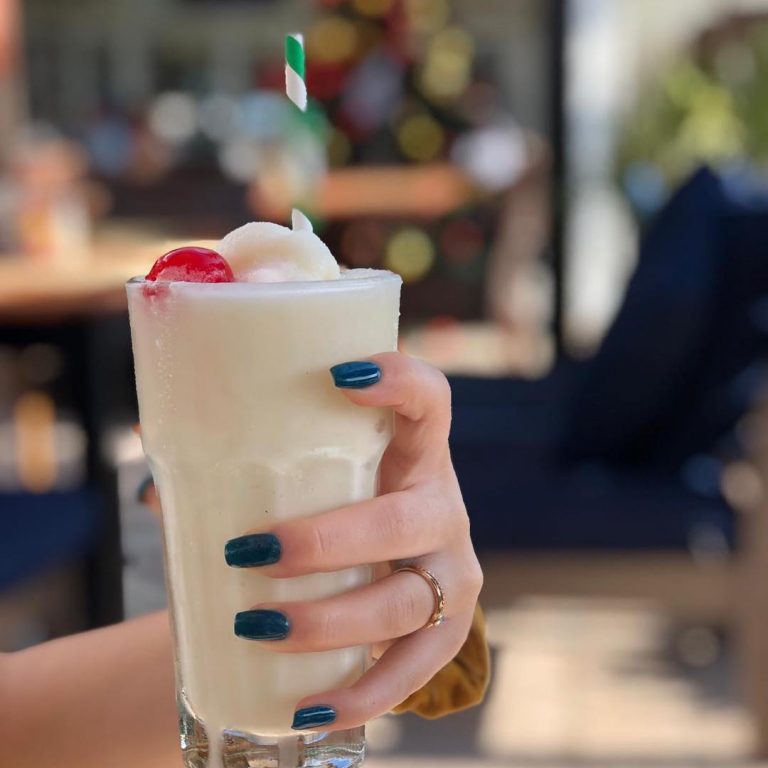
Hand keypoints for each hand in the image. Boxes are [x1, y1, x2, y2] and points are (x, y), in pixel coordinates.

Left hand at [225, 352, 482, 730]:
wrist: (379, 565)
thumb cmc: (336, 501)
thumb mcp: (311, 472)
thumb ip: (241, 457)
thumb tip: (148, 445)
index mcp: (413, 450)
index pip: (430, 399)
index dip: (401, 382)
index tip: (341, 377)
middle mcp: (442, 505)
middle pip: (406, 519)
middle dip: (330, 541)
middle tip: (253, 552)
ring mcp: (451, 570)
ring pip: (403, 600)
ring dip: (331, 620)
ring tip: (259, 626)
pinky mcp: (446, 627)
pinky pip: (415, 669)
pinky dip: (365, 694)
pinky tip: (312, 711)